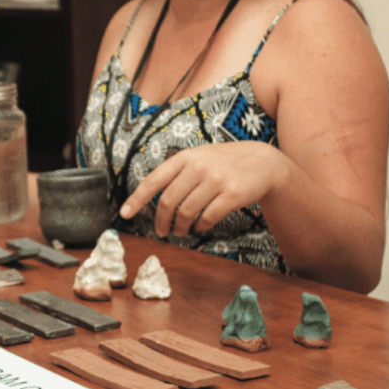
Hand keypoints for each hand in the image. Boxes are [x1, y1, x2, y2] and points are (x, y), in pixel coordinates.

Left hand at [118, 141, 287, 236]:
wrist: (263, 162)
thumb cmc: (224, 163)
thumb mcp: (199, 158)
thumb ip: (177, 172)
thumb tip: (150, 194)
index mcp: (184, 158)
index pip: (153, 181)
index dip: (136, 200)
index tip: (124, 214)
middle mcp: (198, 167)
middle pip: (168, 202)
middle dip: (161, 221)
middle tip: (161, 231)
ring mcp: (216, 180)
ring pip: (186, 212)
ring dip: (181, 227)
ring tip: (182, 230)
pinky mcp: (232, 194)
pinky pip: (207, 218)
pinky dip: (200, 227)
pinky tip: (201, 226)